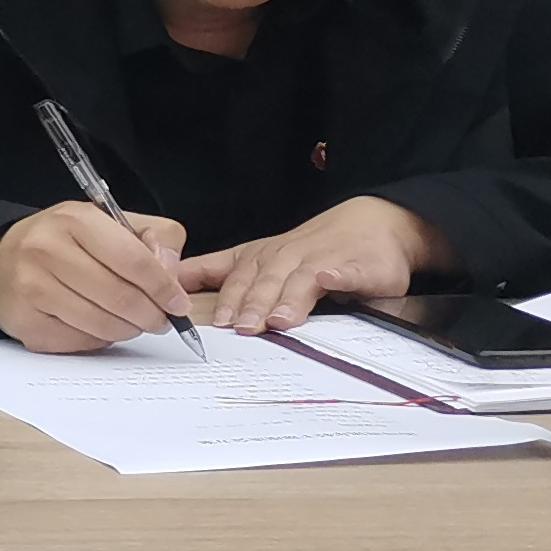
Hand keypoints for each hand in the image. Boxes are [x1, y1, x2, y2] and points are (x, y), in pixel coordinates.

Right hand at [0, 201, 194, 352]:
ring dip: (128, 329)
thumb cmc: (62, 243)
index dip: (164, 287)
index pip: (134, 260)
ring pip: (104, 325)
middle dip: (151, 315)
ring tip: (130, 321)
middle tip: (159, 319)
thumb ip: (153, 237)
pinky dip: (99, 339)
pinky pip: (82, 342)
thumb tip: (172, 274)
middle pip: (122, 298)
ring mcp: (32, 287)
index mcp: (74, 219)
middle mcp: (46, 249)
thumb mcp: (109, 222)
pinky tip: (96, 324)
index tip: (177, 303)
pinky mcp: (26, 321)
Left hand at [182, 196, 456, 332]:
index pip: (232, 275)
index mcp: (262, 258)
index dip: (217, 295)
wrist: (375, 223)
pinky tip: (330, 282)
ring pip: (299, 279)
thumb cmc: (313, 248)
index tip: (196, 312)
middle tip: (239, 327)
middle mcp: (287, 257)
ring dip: (287, 298)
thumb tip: (175, 287)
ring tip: (278, 320)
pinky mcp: (357, 266)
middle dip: (249, 304)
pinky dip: (338, 276)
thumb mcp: (264, 258)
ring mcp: (322, 260)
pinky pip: (346, 271)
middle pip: (263, 281)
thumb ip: (224, 273)